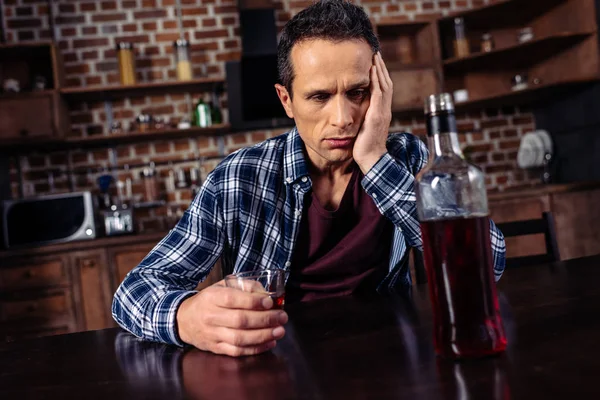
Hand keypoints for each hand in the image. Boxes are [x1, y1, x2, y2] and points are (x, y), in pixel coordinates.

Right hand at [176, 281, 287, 356]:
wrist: (184, 319)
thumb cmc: (208, 300)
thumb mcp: (222, 286)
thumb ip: (244, 286)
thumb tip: (267, 294)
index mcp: (212, 297)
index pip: (233, 299)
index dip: (254, 302)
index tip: (270, 302)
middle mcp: (211, 316)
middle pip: (240, 320)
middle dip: (265, 319)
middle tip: (282, 317)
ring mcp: (212, 335)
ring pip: (240, 339)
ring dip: (263, 336)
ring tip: (280, 331)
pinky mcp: (215, 348)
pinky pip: (237, 352)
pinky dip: (255, 349)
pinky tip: (269, 342)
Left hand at [353, 52, 392, 173]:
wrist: (371, 160)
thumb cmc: (365, 148)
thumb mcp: (363, 129)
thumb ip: (362, 118)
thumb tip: (354, 111)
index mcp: (382, 112)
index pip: (383, 88)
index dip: (379, 75)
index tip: (374, 62)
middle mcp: (384, 110)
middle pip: (386, 83)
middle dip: (381, 67)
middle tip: (375, 53)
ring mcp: (382, 112)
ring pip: (384, 85)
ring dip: (379, 69)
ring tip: (374, 56)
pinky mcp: (377, 116)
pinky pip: (378, 94)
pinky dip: (376, 80)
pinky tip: (371, 70)